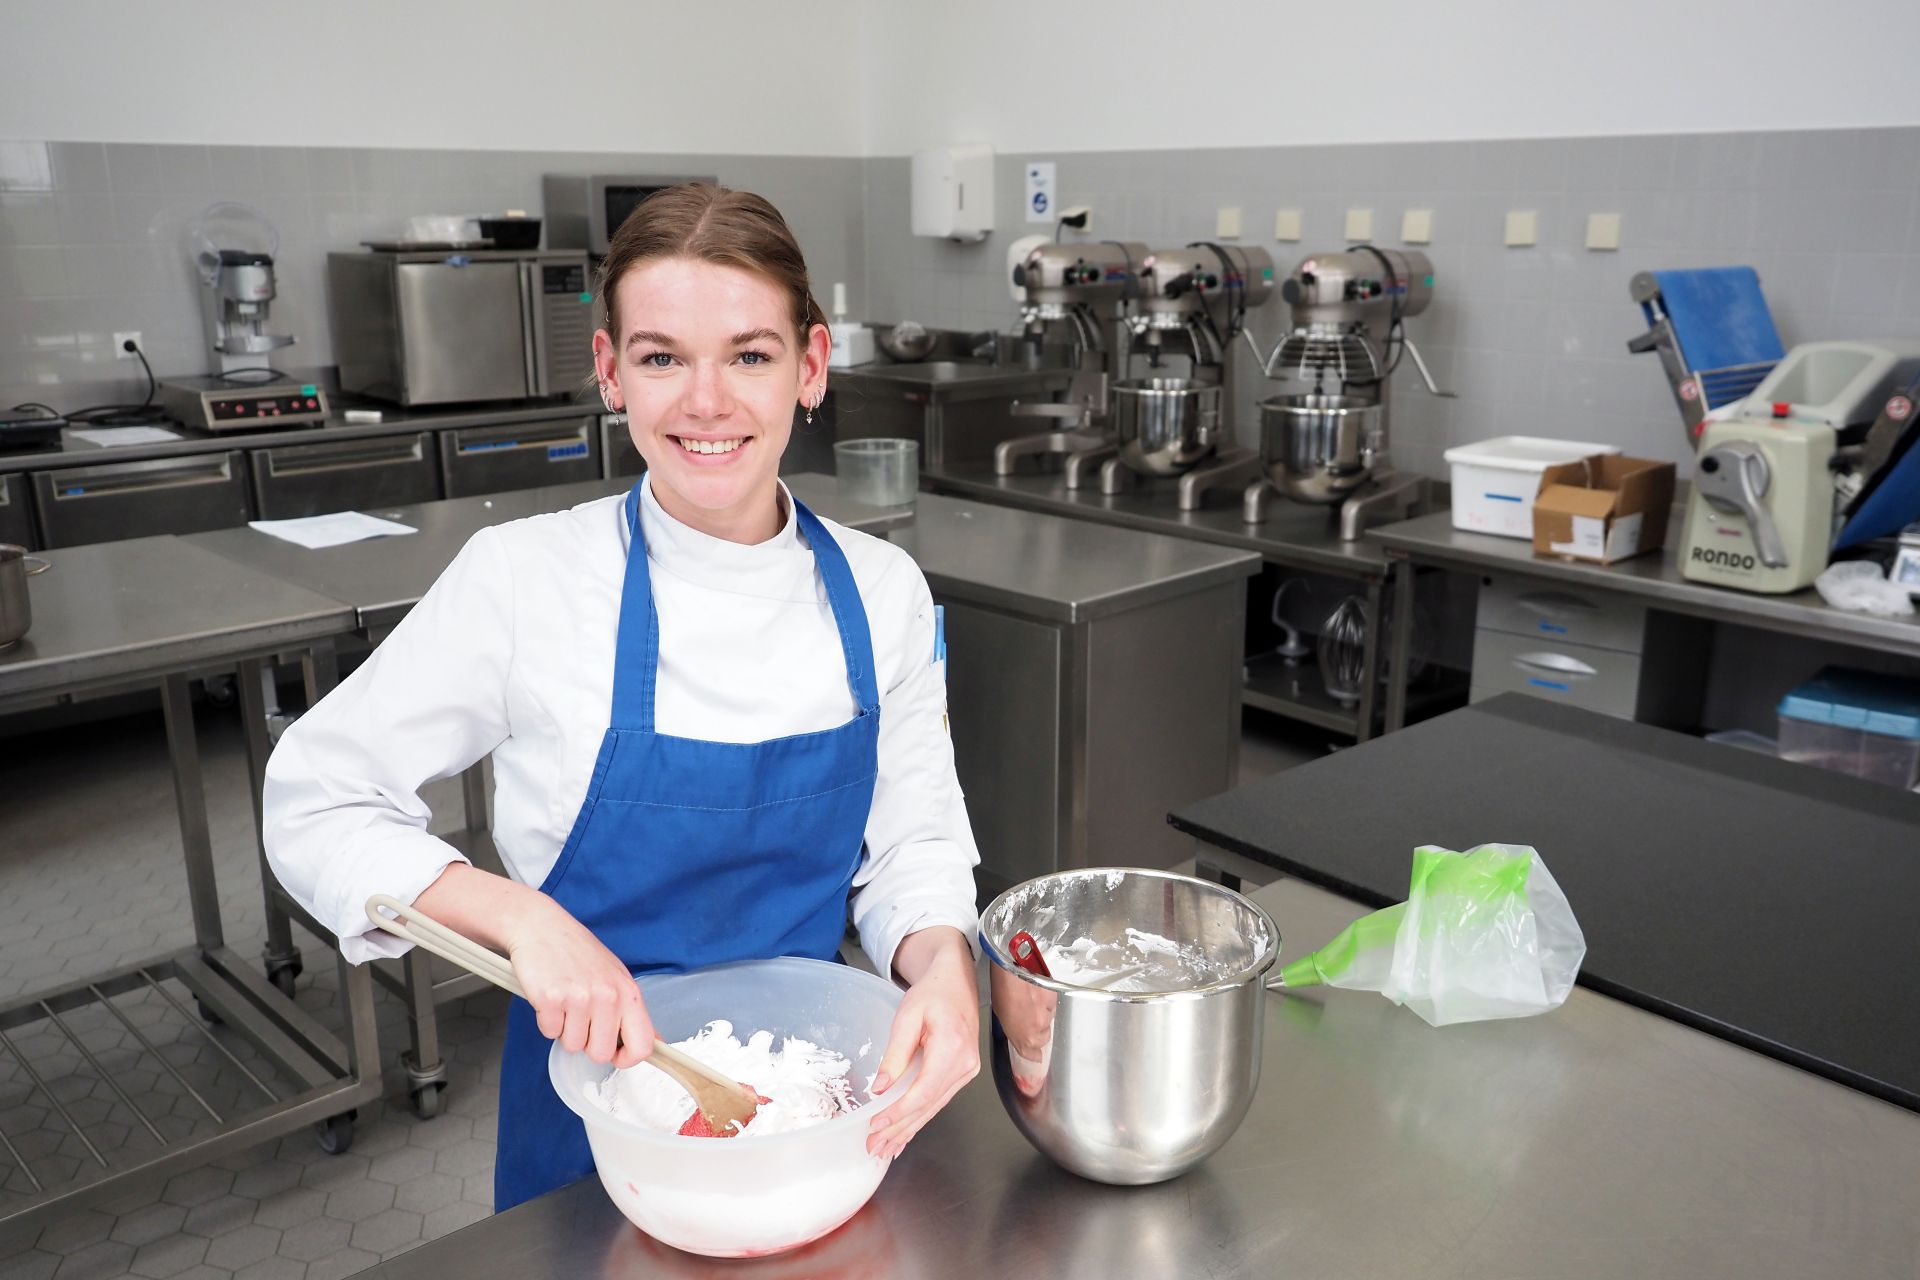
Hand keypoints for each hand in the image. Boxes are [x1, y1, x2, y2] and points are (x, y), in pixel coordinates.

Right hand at [413, 862, 654, 1068]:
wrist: (541, 927)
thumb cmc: (577, 952)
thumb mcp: (615, 976)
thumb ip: (630, 1010)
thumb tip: (653, 1043)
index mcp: (628, 992)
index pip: (643, 1045)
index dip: (627, 1059)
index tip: (615, 1054)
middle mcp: (608, 995)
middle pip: (601, 1053)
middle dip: (587, 1043)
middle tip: (580, 1017)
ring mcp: (579, 998)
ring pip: (572, 1045)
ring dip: (565, 1029)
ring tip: (565, 1001)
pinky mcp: (551, 999)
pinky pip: (549, 1033)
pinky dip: (546, 1021)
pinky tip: (550, 997)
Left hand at [867, 927, 978, 1159]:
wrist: (956, 982)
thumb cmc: (933, 993)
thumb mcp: (907, 1016)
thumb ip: (895, 1053)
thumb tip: (880, 1088)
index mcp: (952, 1047)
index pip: (923, 1090)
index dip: (899, 1112)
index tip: (875, 1124)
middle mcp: (965, 1064)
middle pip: (928, 1105)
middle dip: (899, 1129)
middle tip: (873, 1147)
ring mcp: (967, 1071)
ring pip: (933, 1107)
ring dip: (907, 1129)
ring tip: (883, 1148)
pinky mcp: (962, 1073)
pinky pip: (938, 1100)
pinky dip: (919, 1118)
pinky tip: (904, 1135)